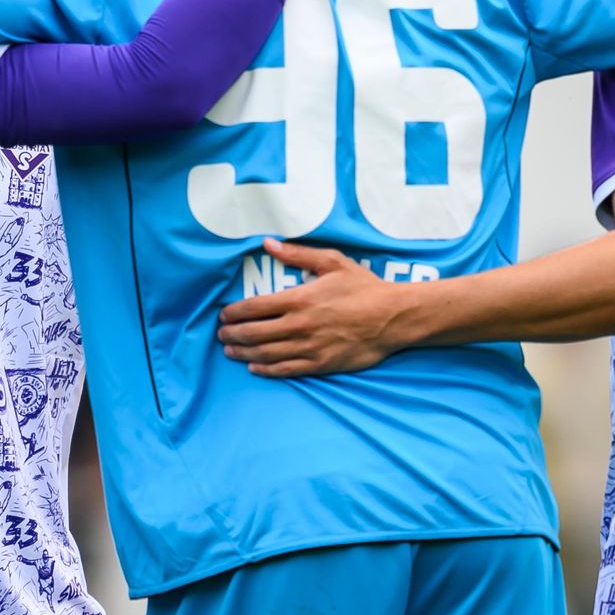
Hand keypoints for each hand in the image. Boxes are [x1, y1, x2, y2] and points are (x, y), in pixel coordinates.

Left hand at [216, 240, 422, 376]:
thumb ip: (298, 254)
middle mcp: (299, 326)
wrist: (392, 318)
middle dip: (232, 334)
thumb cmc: (363, 288)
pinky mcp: (319, 364)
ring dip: (243, 353)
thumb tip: (269, 244)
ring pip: (265, 354)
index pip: (254, 308)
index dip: (234, 312)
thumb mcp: (332, 262)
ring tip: (231, 350)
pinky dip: (265, 369)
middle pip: (253, 333)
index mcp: (298, 300)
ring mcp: (308, 348)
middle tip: (221, 334)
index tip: (224, 314)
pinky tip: (254, 367)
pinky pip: (285, 370)